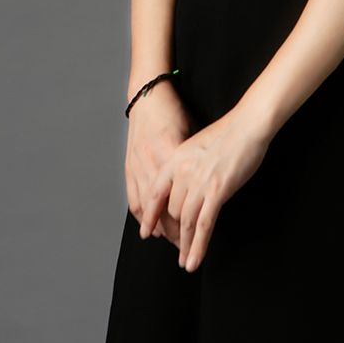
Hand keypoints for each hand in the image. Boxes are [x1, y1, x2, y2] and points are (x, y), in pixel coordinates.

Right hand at [125, 79, 196, 247]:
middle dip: (176, 229)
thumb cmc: (175, 112)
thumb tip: (213, 180)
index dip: (191, 216)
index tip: (201, 232)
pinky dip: (142, 215)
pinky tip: (149, 227)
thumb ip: (198, 159)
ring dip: (158, 227)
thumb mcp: (192, 133)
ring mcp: (138, 165)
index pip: (182, 194)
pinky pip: (135, 198)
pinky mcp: (129, 166)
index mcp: (171, 154)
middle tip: (188, 245)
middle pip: (164, 206)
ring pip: (147, 207)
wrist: (148, 97)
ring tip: (170, 240)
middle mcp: (152, 162)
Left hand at [138, 107, 270, 272]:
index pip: (155, 194)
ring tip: (185, 262)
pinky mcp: (217, 192)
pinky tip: (194, 260)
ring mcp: (199, 183)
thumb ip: (187, 166)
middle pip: (173, 212)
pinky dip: (198, 246)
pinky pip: (204, 226)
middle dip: (176, 232)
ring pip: (187, 223)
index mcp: (175, 160)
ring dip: (185, 246)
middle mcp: (182, 173)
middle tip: (180, 248)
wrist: (247, 125)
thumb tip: (187, 186)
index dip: (150, 216)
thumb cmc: (228, 133)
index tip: (146, 233)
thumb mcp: (197, 146)